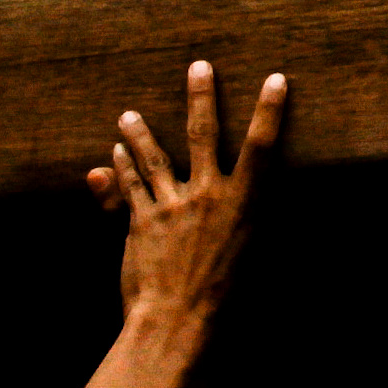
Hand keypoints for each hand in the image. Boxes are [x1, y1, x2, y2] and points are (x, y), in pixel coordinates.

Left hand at [87, 59, 287, 346]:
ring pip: (153, 157)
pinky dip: (120, 169)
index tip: (276, 79)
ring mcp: (171, 205)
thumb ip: (256, 224)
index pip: (261, 146)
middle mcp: (207, 195)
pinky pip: (129, 187)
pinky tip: (111, 157)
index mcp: (243, 203)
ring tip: (126, 115)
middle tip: (198, 66)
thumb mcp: (255, 257)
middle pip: (203, 134)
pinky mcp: (141, 222)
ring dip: (139, 133)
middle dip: (202, 97)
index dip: (270, 111)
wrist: (178, 321)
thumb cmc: (226, 298)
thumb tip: (270, 205)